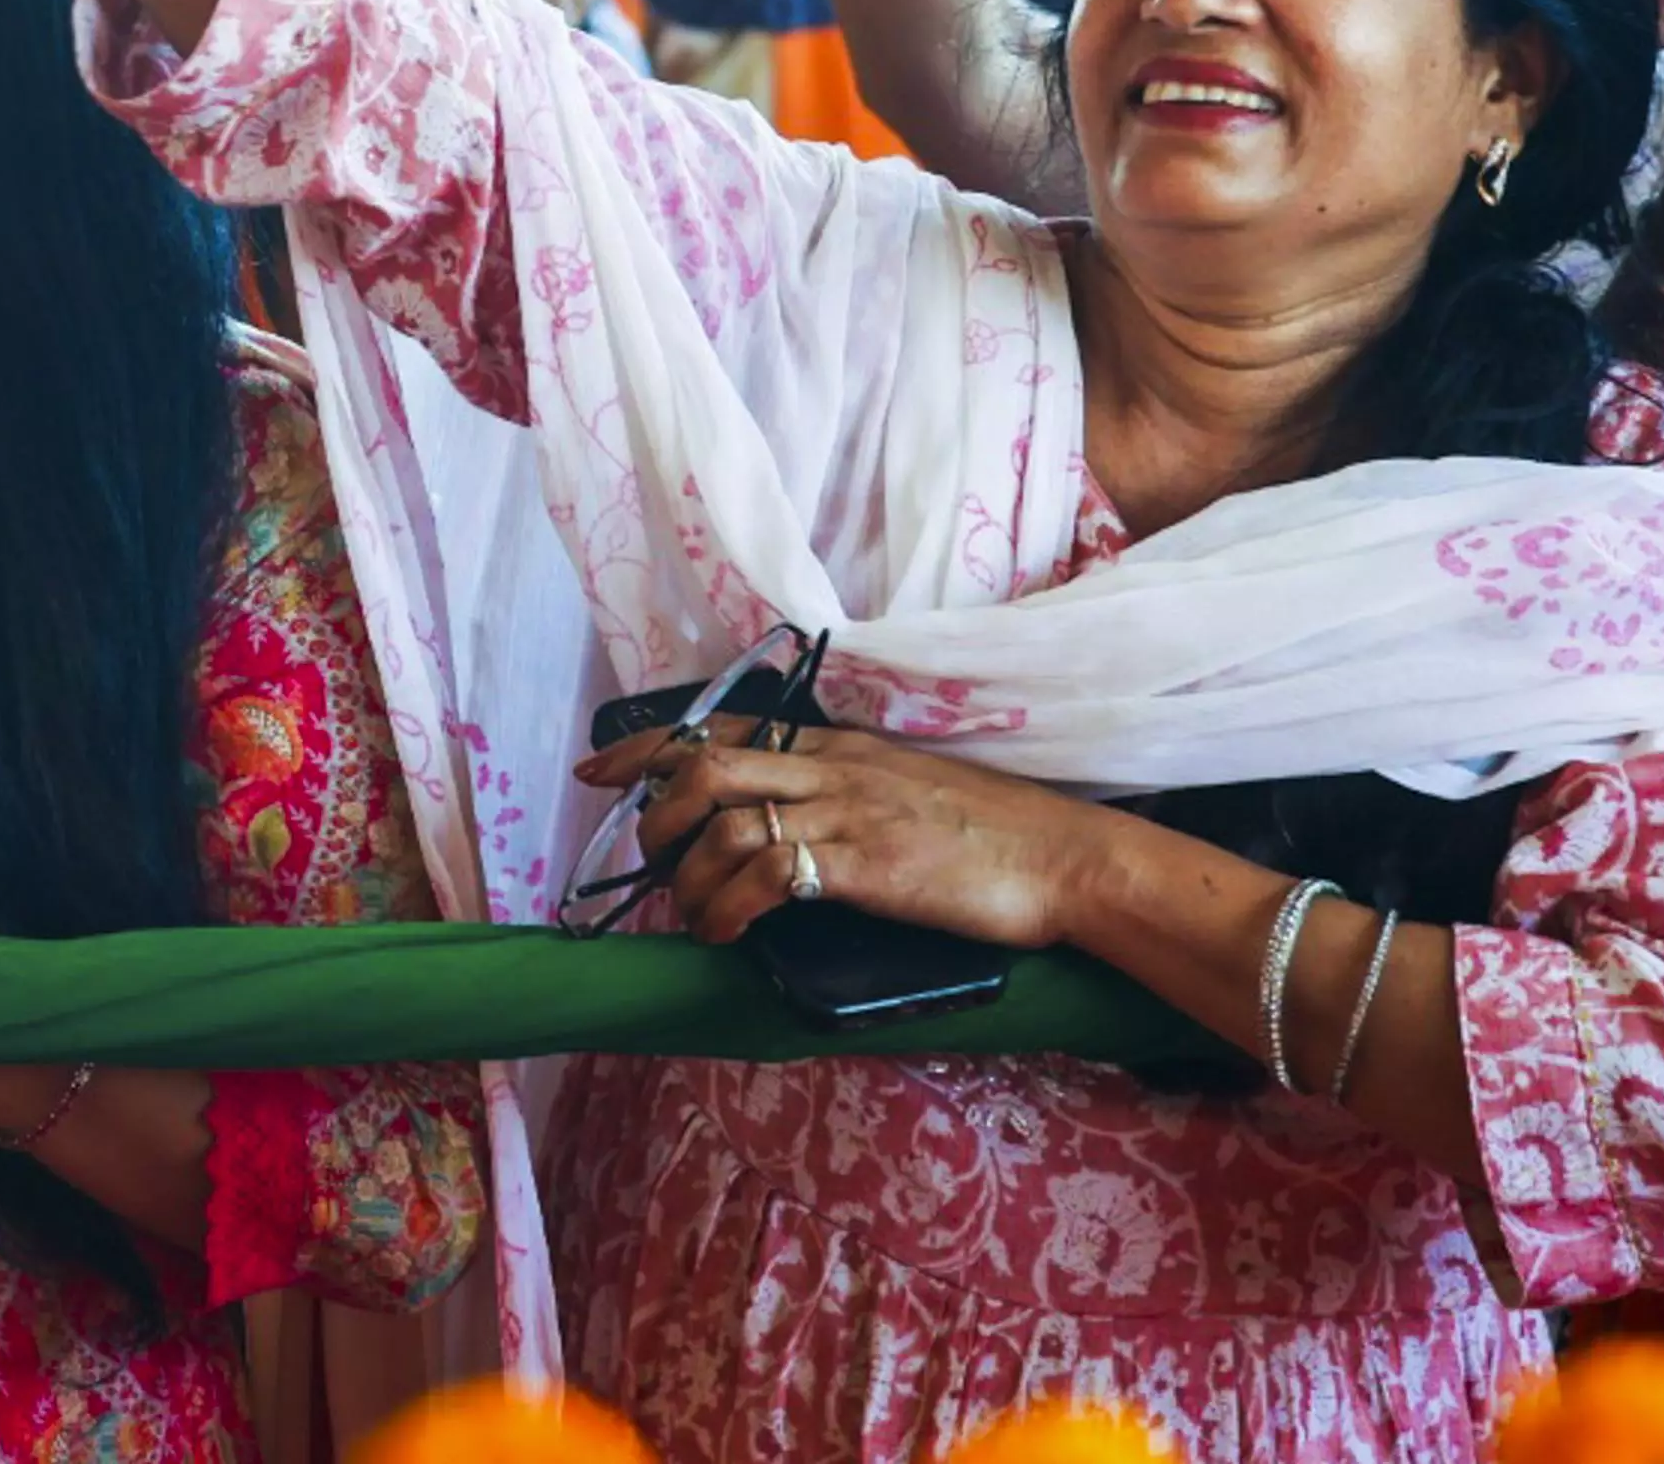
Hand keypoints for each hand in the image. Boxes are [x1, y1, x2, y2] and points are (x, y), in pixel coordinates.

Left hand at [570, 722, 1101, 951]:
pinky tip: (725, 934)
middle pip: (707, 767)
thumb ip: (842, 793)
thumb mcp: (905, 791)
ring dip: (690, 879)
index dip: (648, 749)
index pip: (724, 730)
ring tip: (693, 918)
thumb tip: (784, 823)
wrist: (1065, 859)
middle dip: (657, 815)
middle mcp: (834, 768)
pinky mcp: (868, 866)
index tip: (598, 770)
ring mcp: (850, 814)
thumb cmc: (992, 835)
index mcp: (839, 747)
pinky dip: (729, 907)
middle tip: (652, 864)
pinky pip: (768, 876)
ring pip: (727, 824)